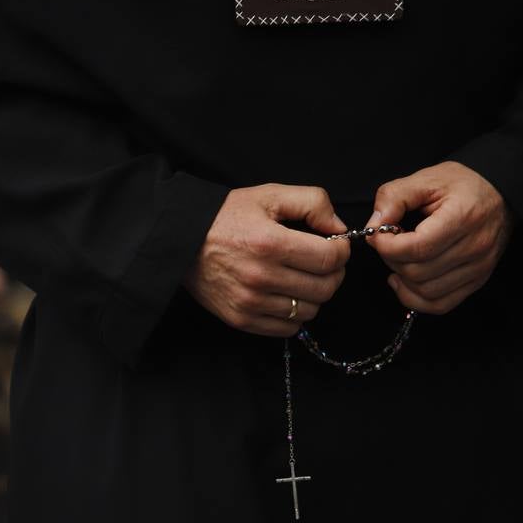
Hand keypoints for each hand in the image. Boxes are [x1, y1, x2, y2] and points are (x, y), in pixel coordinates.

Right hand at [184, 184, 352, 336]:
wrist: (180, 240)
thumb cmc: (227, 216)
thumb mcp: (269, 195)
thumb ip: (312, 202)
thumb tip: (338, 229)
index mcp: (270, 243)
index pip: (331, 258)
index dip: (341, 250)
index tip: (334, 244)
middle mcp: (261, 277)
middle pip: (325, 288)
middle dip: (332, 273)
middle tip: (321, 261)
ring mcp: (250, 302)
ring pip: (309, 311)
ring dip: (313, 295)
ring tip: (301, 277)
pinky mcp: (241, 319)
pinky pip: (287, 328)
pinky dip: (294, 314)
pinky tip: (285, 295)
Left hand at [365, 161, 512, 314]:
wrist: (500, 192)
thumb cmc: (463, 184)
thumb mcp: (426, 178)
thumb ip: (394, 198)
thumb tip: (374, 227)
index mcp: (463, 218)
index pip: (417, 248)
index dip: (388, 246)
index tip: (379, 234)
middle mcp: (475, 247)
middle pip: (418, 272)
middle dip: (392, 260)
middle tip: (389, 243)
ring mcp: (478, 268)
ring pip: (426, 292)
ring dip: (402, 279)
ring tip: (399, 258)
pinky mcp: (477, 280)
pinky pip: (440, 304)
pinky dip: (415, 299)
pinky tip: (404, 281)